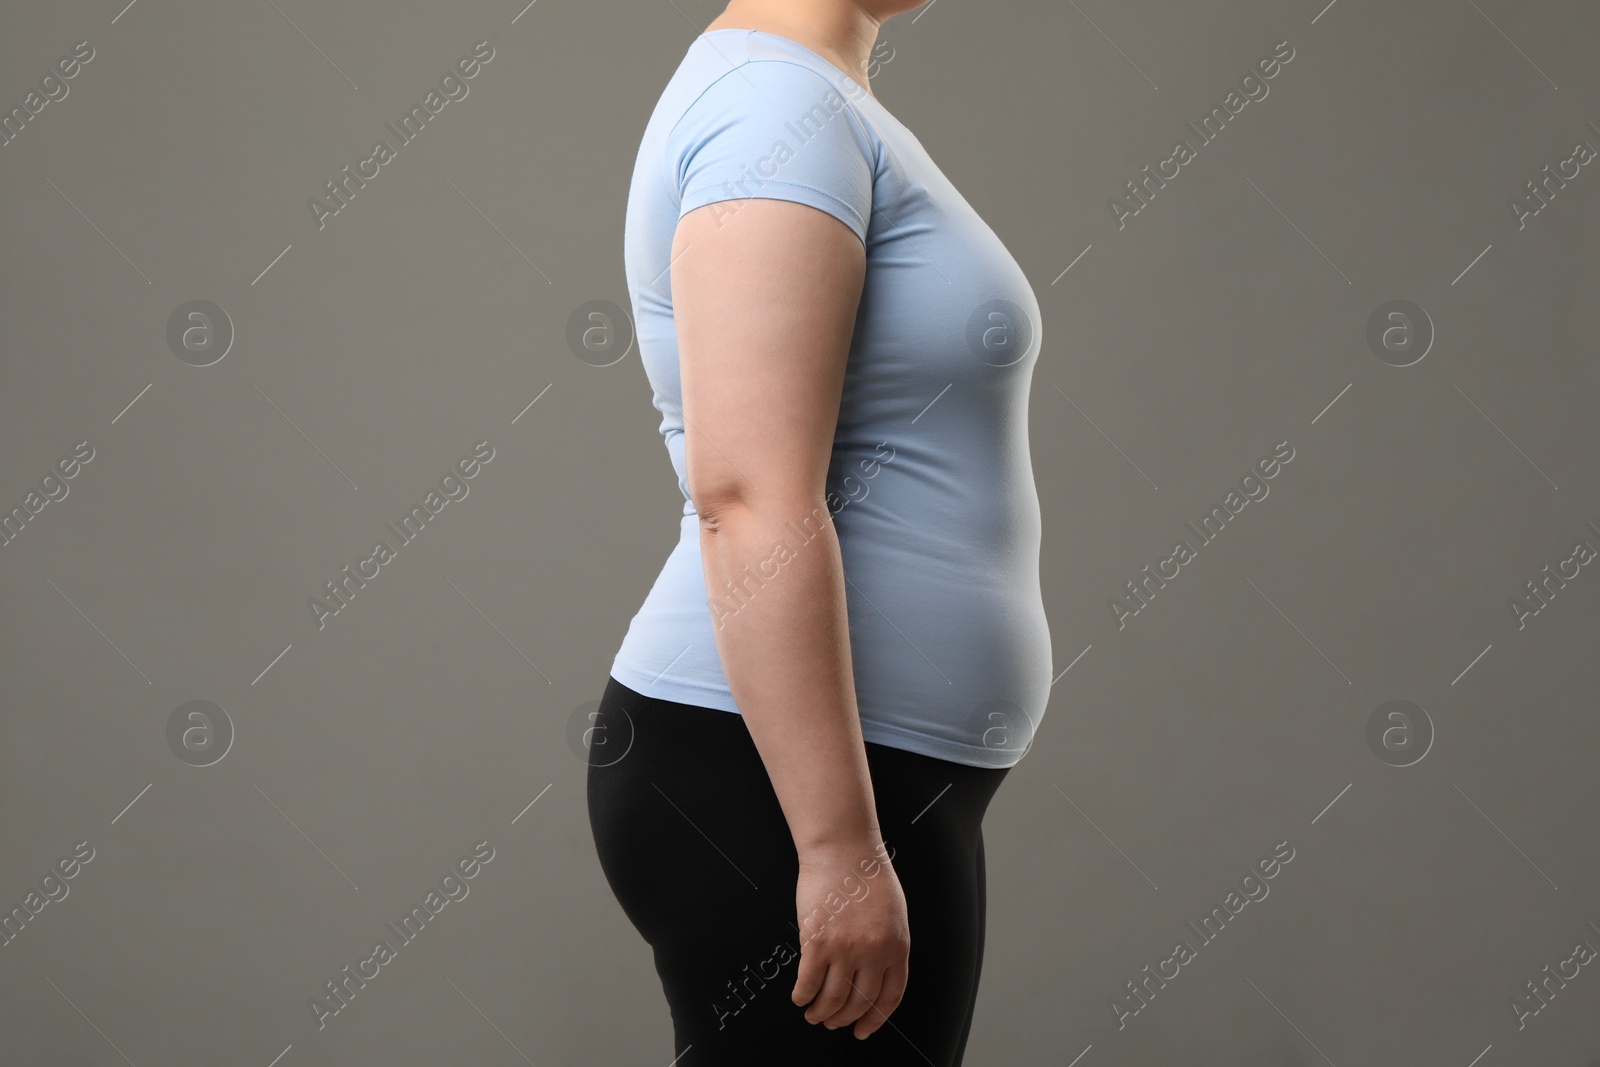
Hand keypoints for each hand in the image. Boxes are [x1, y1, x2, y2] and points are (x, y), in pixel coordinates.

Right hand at [790, 840, 909, 1038]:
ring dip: (821, 1013)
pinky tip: (800, 998)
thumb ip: (887, 945)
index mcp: (897, 946)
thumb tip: (871, 974)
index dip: (874, 1019)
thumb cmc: (866, 874)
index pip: (889, 997)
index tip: (862, 1030)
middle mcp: (874, 953)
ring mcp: (845, 950)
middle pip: (859, 1003)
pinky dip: (803, 996)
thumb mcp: (893, 913)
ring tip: (814, 1015)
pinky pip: (808, 983)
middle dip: (844, 1019)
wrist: (843, 849)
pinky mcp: (817, 943)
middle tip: (832, 1023)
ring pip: (832, 999)